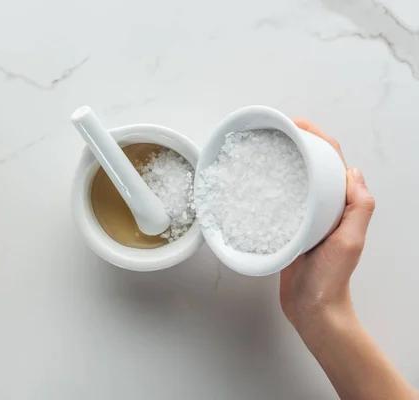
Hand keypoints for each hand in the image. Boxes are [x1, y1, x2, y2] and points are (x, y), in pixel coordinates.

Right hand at [280, 119, 375, 329]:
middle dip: (294, 140)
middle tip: (271, 132)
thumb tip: (353, 172)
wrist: (311, 307)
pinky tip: (254, 182)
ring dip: (280, 159)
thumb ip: (358, 208)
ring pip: (294, 177)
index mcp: (340, 203)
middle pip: (311, 161)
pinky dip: (269, 184)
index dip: (315, 134)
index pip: (331, 157)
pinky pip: (280, 198)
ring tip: (260, 149)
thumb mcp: (350, 241)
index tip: (293, 124)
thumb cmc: (330, 278)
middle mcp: (323, 204)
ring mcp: (304, 214)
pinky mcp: (287, 225)